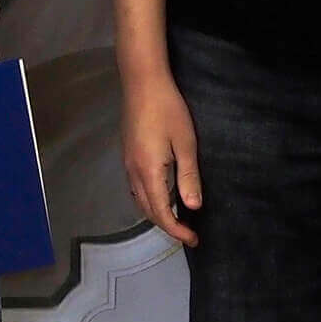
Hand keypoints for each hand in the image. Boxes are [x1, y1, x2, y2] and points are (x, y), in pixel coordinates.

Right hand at [121, 72, 200, 246]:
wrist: (142, 81)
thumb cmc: (168, 110)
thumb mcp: (185, 143)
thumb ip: (188, 177)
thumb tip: (193, 207)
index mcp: (149, 171)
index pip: (161, 212)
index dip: (176, 230)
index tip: (193, 240)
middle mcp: (133, 171)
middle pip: (147, 209)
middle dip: (166, 225)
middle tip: (188, 233)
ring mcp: (127, 162)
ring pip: (139, 199)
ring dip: (156, 213)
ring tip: (176, 217)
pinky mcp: (127, 153)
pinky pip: (135, 187)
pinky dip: (149, 198)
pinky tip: (162, 193)